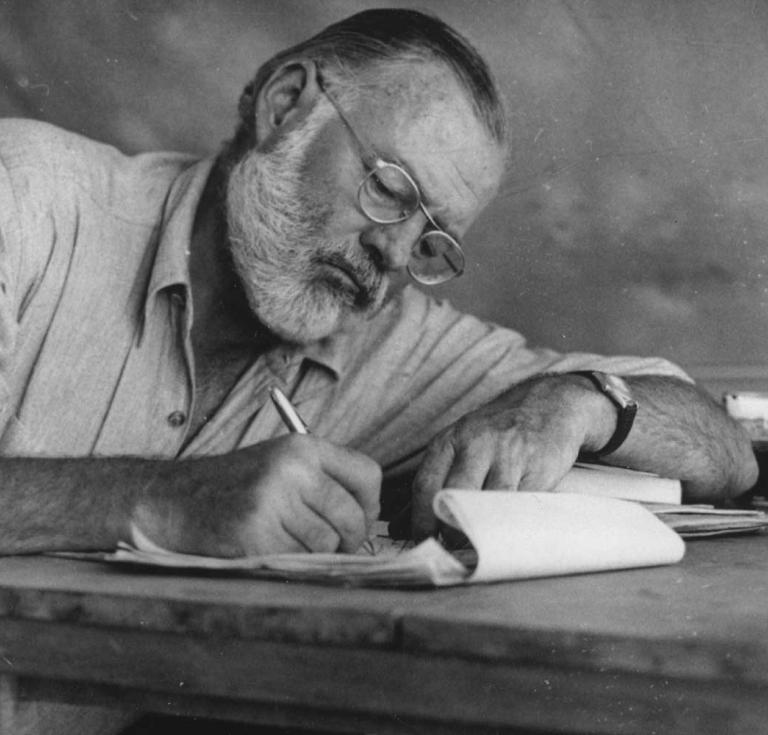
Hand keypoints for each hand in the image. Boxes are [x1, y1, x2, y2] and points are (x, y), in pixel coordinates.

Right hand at [132, 435, 381, 556]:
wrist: (172, 499)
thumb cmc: (234, 487)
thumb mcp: (280, 464)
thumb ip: (323, 480)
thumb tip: (369, 516)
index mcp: (302, 446)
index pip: (368, 474)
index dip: (370, 504)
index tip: (359, 517)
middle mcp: (292, 469)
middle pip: (353, 516)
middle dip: (349, 540)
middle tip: (334, 546)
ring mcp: (273, 502)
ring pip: (328, 544)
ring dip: (315, 554)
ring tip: (290, 542)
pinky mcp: (255, 536)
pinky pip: (298, 561)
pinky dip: (290, 563)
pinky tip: (268, 549)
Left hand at [411, 374, 611, 538]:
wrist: (550, 404)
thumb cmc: (497, 432)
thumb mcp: (461, 445)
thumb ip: (434, 483)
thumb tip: (398, 526)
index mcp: (451, 439)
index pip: (425, 485)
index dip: (421, 520)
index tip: (422, 543)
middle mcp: (477, 443)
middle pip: (454, 494)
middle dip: (448, 530)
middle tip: (449, 549)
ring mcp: (509, 454)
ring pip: (488, 503)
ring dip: (479, 531)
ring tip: (475, 546)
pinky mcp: (539, 467)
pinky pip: (519, 504)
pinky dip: (509, 523)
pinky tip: (504, 531)